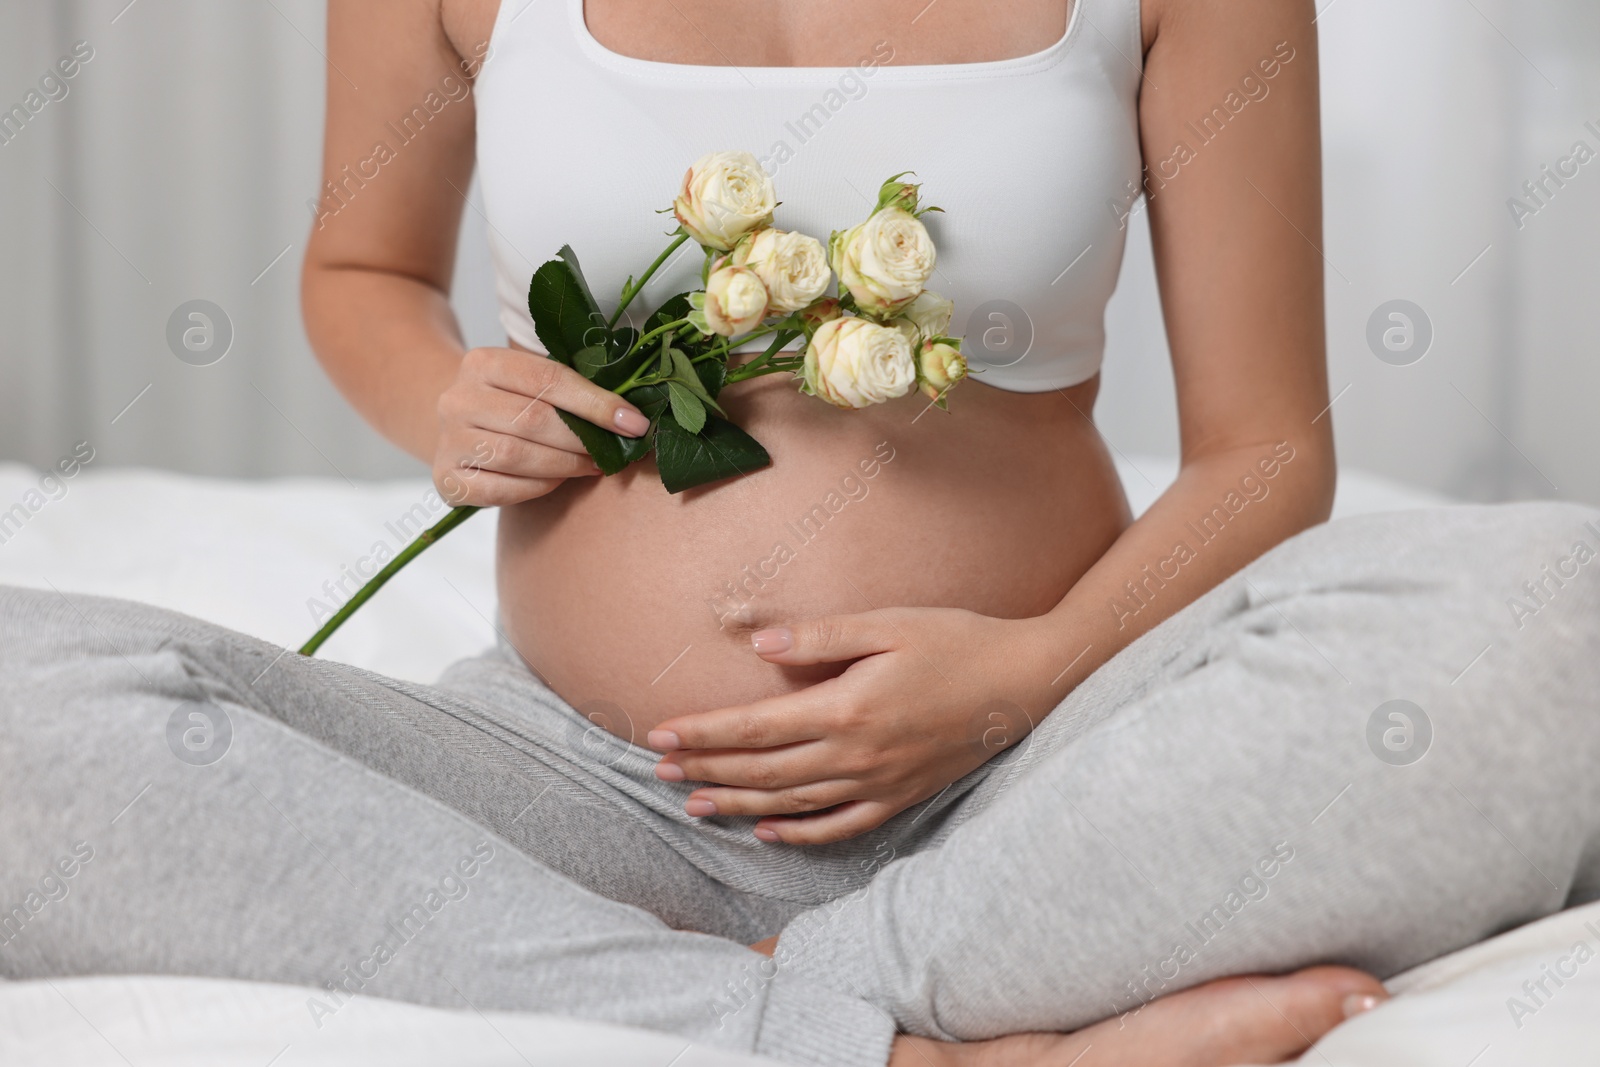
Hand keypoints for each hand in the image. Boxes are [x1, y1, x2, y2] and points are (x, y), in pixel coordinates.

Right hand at [433, 346, 650, 504]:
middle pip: (533, 420)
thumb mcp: (533, 382)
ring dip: (565, 466)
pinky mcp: (446, 478)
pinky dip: (537, 488)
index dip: (596, 404)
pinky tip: (554, 481)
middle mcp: (458, 398)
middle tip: (611, 452)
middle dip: (582, 440)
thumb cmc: (511, 402)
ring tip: (590, 466)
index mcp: (483, 362)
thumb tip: (630, 418)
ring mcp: (448, 440)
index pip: (549, 379)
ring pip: (517, 457)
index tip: (634, 423)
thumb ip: (573, 391)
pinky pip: (501, 490)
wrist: (457, 426)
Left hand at [647, 608, 1064, 844]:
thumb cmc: (957, 640)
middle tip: (658, 772)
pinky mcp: (901, 797)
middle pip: (763, 771)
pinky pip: (840, 827)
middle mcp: (857, 755)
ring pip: (792, 804)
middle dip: (707, 769)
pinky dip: (799, 834)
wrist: (1027, 682)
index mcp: (847, 708)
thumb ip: (820, 638)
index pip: (755, 727)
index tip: (660, 736)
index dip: (704, 733)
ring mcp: (879, 783)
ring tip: (694, 804)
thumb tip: (758, 644)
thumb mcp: (888, 624)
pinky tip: (767, 833)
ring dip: (738, 804)